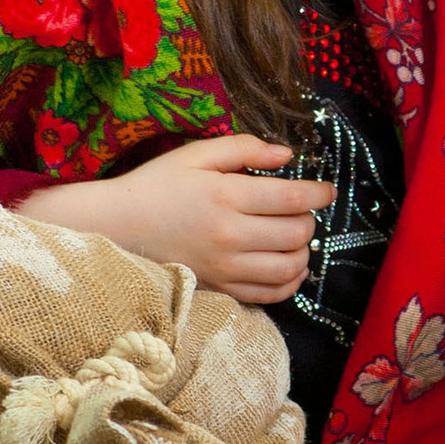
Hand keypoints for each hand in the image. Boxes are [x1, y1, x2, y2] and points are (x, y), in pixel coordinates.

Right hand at [13, 134, 334, 304]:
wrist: (118, 225)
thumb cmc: (158, 184)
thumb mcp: (197, 154)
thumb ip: (245, 148)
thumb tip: (287, 155)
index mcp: (226, 196)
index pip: (292, 197)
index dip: (319, 193)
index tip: (326, 190)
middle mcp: (230, 235)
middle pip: (297, 233)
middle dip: (309, 219)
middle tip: (301, 210)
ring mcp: (226, 267)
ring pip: (290, 267)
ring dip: (304, 251)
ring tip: (296, 238)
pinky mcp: (221, 288)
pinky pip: (270, 294)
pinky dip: (290, 282)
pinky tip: (288, 266)